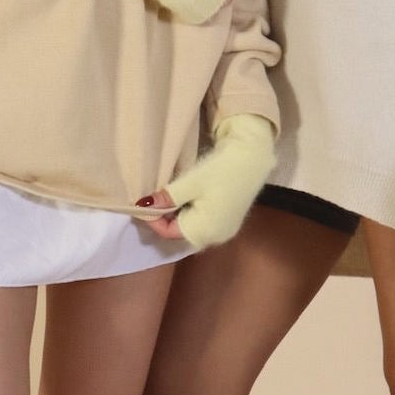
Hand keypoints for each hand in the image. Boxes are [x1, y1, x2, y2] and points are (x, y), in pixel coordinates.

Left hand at [138, 113, 276, 248]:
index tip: (141, 203)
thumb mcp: (189, 182)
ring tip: (167, 197)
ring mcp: (225, 230)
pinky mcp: (230, 221)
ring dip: (177, 215)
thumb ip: (166, 198)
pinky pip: (203, 224)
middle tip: (152, 198)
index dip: (153, 219)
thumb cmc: (221, 170)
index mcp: (205, 231)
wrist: (253, 157)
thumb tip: (142, 205)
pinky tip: (186, 199)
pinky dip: (190, 214)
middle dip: (164, 218)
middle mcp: (216, 237)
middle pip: (180, 233)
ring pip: (191, 228)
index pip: (169, 232)